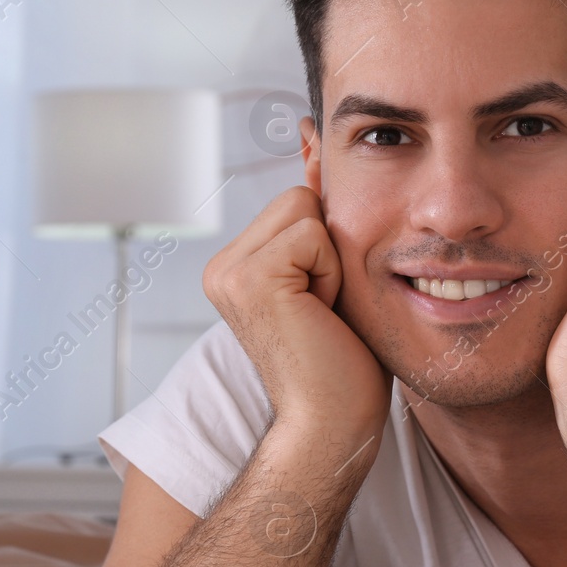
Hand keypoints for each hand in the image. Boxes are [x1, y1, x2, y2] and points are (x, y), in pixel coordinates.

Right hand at [203, 186, 391, 440]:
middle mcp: (222, 267)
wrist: (334, 425)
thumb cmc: (345, 364)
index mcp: (237, 266)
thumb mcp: (334, 276)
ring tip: (321, 313)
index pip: (296, 202)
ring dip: (332, 259)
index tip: (320, 302)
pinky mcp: (248, 279)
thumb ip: (319, 216)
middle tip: (323, 310)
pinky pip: (313, 233)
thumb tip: (314, 141)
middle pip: (299, 196)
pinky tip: (319, 316)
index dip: (329, 244)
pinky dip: (331, 272)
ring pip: (304, 206)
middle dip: (329, 246)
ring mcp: (227, 272)